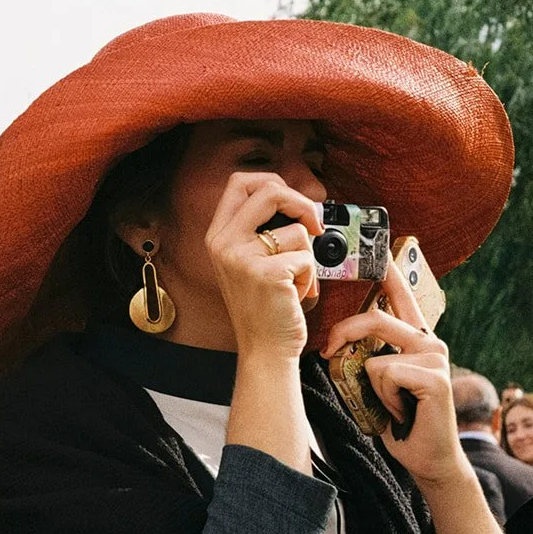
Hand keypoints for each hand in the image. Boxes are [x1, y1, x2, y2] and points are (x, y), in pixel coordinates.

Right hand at [206, 172, 323, 359]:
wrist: (264, 351)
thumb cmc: (264, 306)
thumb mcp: (248, 262)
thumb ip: (259, 230)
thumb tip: (296, 201)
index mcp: (218, 236)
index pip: (240, 183)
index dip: (272, 182)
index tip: (291, 202)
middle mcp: (224, 243)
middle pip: (269, 190)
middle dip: (301, 203)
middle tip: (314, 225)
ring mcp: (243, 258)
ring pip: (296, 229)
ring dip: (307, 255)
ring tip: (295, 279)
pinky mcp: (268, 274)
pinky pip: (307, 257)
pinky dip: (311, 277)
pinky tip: (296, 294)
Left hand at [321, 259, 464, 489]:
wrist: (427, 458)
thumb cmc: (401, 421)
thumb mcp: (380, 382)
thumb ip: (370, 355)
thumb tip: (338, 340)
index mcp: (417, 338)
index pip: (400, 296)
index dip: (388, 272)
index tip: (377, 249)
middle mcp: (429, 341)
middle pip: (375, 319)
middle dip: (344, 333)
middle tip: (328, 350)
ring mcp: (435, 357)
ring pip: (375, 357)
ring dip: (373, 388)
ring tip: (392, 404)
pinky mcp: (434, 376)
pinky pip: (384, 374)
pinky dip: (385, 398)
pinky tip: (402, 411)